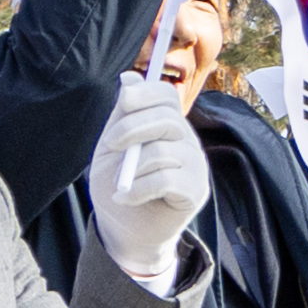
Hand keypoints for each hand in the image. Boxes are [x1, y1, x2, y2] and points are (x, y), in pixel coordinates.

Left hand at [87, 70, 205, 290]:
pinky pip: (167, 179)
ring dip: (133, 168)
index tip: (123, 103)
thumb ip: (123, 114)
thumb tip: (129, 77)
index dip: (145, 94)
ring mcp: (196, 167)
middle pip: (168, 119)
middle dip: (132, 128)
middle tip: (111, 147)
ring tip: (121, 185)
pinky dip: (139, 189)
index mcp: (168, 126)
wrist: (123, 230)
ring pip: (164, 151)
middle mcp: (187, 142)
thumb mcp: (112, 146)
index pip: (166, 97)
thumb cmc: (118, 187)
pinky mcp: (195, 191)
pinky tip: (127, 197)